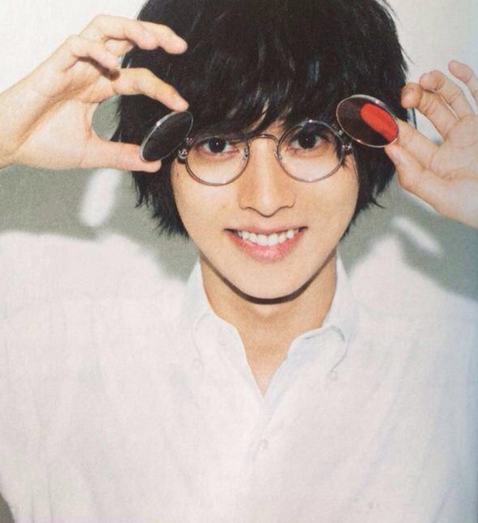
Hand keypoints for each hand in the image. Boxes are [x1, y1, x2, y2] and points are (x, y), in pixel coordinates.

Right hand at [0, 15, 187, 171]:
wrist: (9, 146)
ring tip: (154, 41)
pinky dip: (96, 50)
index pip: (136, 78)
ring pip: (103, 29)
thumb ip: (122, 156)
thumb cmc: (42, 144)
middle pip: (124, 38)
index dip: (161, 88)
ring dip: (130, 30)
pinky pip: (76, 45)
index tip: (181, 104)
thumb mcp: (92, 153)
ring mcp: (71, 66)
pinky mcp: (52, 67)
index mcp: (96, 88)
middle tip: (179, 46)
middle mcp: (87, 71)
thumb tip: (152, 162)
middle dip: (154, 35)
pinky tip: (113, 65)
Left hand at [385, 61, 477, 229]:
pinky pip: (477, 96)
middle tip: (407, 93)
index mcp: (435, 165)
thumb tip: (392, 151)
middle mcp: (451, 146)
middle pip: (427, 114)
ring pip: (450, 100)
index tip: (380, 117)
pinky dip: (466, 79)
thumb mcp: (443, 198)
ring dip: (436, 86)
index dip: (393, 128)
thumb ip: (415, 177)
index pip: (408, 142)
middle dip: (415, 100)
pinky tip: (453, 67)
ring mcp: (471, 132)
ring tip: (426, 79)